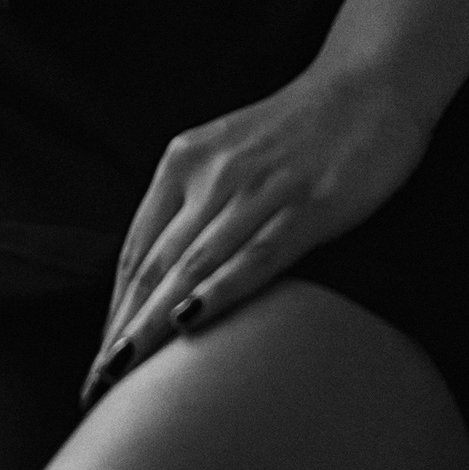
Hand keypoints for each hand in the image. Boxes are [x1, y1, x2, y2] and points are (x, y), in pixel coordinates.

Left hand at [78, 65, 436, 409]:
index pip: (137, 250)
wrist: (371, 82)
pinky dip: (221, 290)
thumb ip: (196, 203)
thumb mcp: (230, 154)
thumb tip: (164, 277)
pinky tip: (193, 322)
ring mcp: (260, 189)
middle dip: (124, 331)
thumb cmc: (301, 129)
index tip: (98, 362)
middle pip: (156, 266)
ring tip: (126, 375)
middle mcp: (212, 174)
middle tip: (97, 387)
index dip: (115, 310)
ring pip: (194, 266)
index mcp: (184, 160)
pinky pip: (258, 255)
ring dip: (155, 324)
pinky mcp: (310, 204)